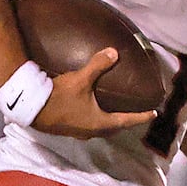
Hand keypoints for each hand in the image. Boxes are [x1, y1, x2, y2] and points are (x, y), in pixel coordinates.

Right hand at [31, 48, 158, 138]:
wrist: (32, 108)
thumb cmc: (60, 97)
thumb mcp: (81, 79)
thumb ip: (98, 66)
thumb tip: (114, 52)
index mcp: (100, 123)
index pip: (127, 120)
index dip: (141, 117)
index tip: (153, 114)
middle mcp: (92, 131)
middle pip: (114, 128)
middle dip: (126, 122)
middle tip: (135, 114)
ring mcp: (79, 133)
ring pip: (101, 129)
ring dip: (110, 122)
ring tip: (115, 112)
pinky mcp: (69, 129)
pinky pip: (89, 127)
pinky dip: (96, 120)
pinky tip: (91, 112)